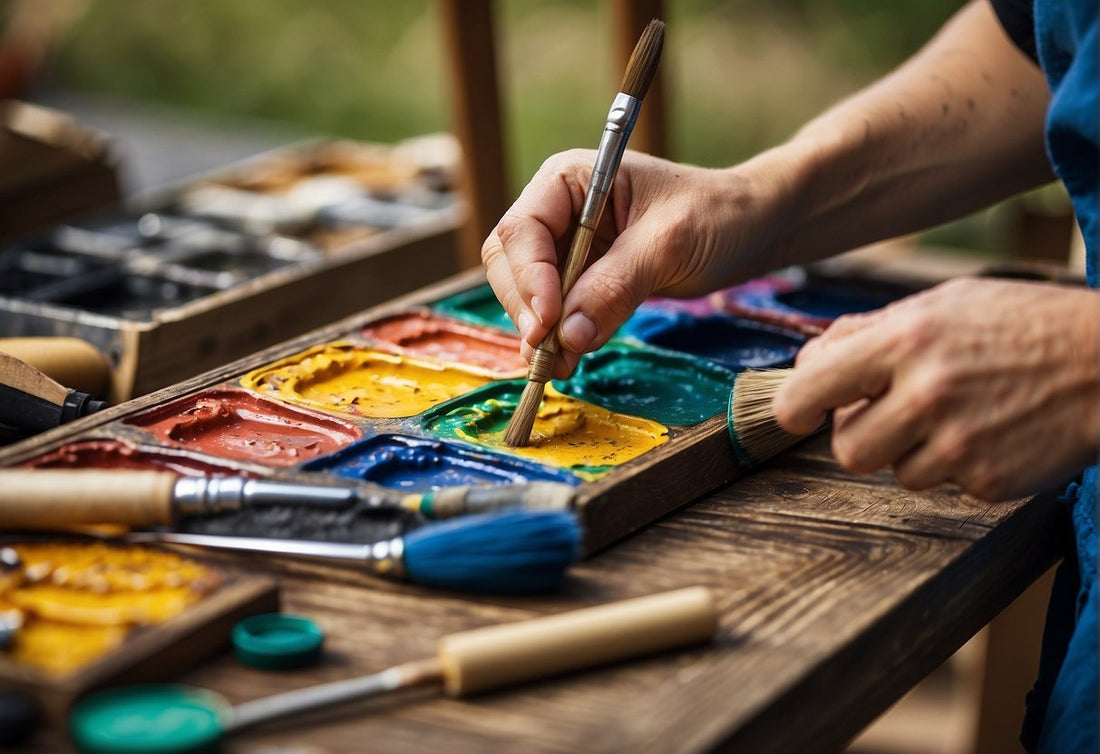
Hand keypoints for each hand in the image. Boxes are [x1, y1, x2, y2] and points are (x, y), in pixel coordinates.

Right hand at [482, 149, 785, 376]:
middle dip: (527, 308)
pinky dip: (557, 337)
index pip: (523, 230)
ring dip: (538, 330)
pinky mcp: (584, 278)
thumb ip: (615, 285)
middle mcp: (559, 209)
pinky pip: (556, 310)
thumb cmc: (717, 215)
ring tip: (557, 365)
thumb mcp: (668, 244)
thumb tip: (568, 336)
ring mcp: (569, 245)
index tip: (548, 323)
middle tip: (547, 352)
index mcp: (571, 179)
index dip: (528, 279)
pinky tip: (567, 361)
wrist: (752, 227)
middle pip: (512, 262)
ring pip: (527, 292)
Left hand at [773, 277, 1099, 500]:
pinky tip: (993, 432)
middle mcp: (925, 392)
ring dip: (914, 452)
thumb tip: (809, 359)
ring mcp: (958, 442)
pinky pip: (944, 486)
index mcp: (905, 339)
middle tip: (892, 415)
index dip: (795, 407)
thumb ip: (870, 331)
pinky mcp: (988, 481)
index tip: (800, 414)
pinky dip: (959, 466)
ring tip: (959, 416)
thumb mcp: (944, 304)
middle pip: (846, 449)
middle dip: (861, 437)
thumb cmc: (1024, 325)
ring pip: (895, 473)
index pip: (812, 387)